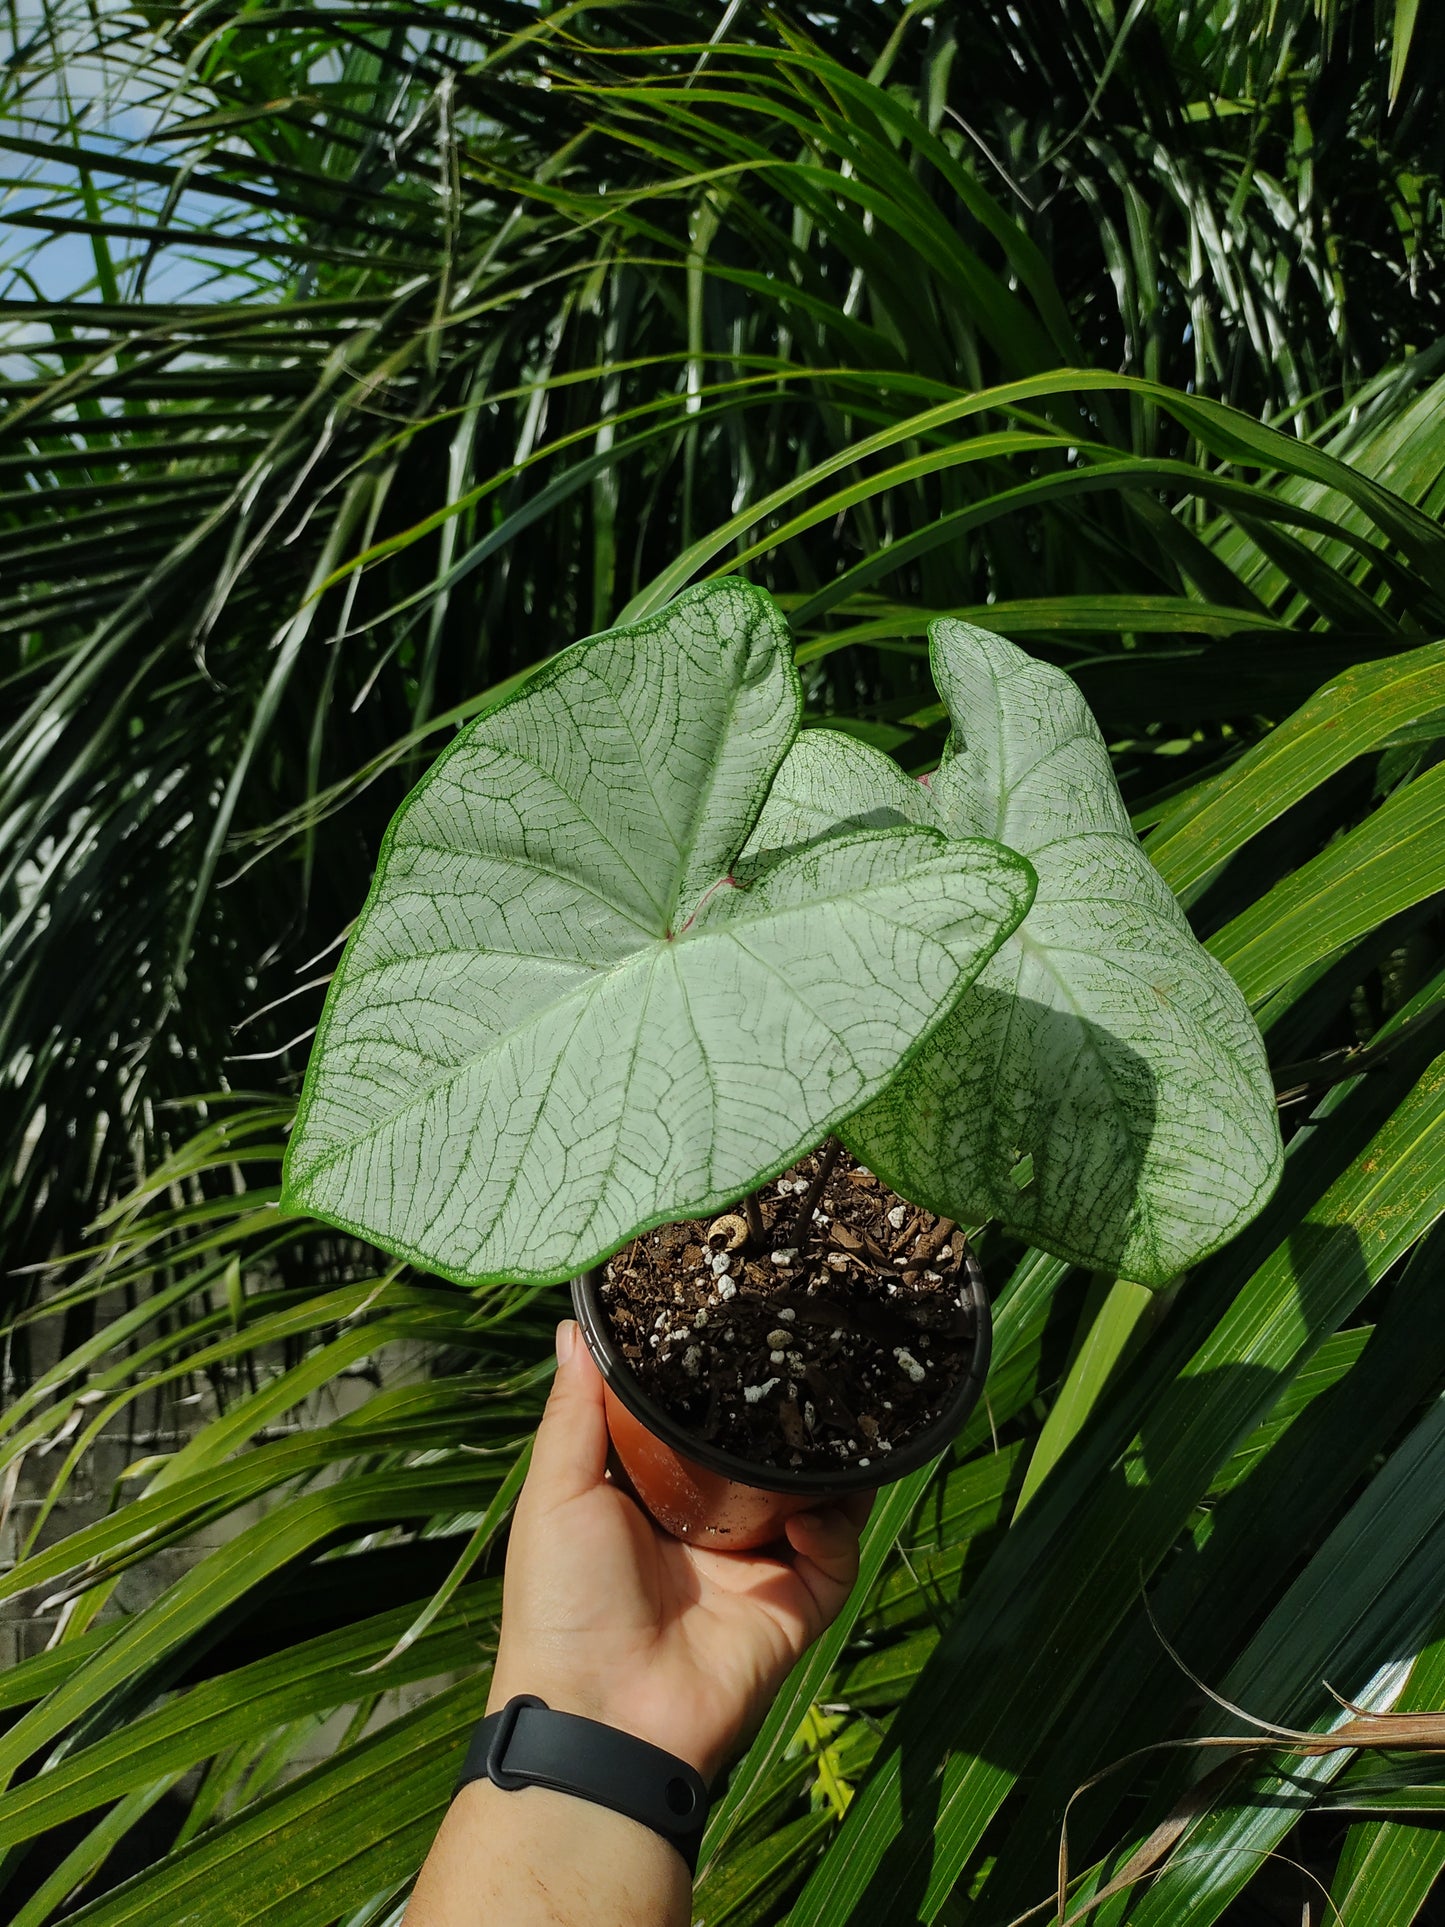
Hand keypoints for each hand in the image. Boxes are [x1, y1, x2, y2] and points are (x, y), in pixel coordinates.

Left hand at [487, 1320, 868, 1783]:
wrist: (604, 1715)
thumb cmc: (564, 1601)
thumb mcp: (558, 1493)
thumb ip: (576, 1411)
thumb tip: (576, 1325)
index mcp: (650, 1498)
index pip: (692, 1424)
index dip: (712, 1380)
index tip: (734, 1321)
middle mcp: (709, 1525)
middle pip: (759, 1454)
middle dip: (783, 1412)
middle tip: (806, 1353)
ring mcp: (757, 1565)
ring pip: (810, 1494)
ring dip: (825, 1456)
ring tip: (837, 1406)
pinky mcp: (796, 1603)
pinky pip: (836, 1551)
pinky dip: (838, 1520)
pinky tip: (825, 1496)